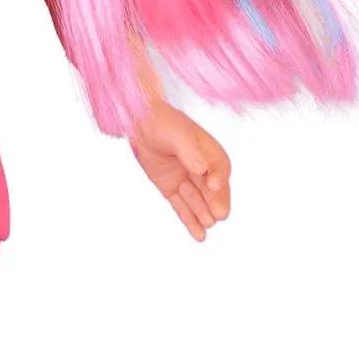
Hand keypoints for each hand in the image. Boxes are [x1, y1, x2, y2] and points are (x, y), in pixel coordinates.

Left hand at [129, 101, 231, 241]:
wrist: (138, 123)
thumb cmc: (162, 122)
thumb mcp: (177, 134)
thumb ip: (189, 152)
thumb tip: (202, 169)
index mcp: (209, 152)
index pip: (219, 168)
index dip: (219, 178)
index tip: (214, 186)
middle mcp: (202, 169)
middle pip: (213, 190)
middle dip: (216, 202)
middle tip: (218, 215)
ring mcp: (187, 180)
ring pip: (198, 201)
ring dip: (203, 213)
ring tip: (207, 225)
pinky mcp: (172, 189)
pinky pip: (182, 207)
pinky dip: (190, 220)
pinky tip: (199, 235)